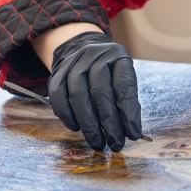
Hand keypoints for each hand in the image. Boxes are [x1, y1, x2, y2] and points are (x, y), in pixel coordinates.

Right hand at [47, 31, 142, 151]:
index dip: (128, 113)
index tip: (133, 134)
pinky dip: (68, 116)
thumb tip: (130, 130)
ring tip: (98, 142)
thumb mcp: (123, 76)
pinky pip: (59, 97)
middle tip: (116, 143)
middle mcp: (95, 57)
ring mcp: (73, 64)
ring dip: (89, 125)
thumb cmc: (108, 70)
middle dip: (109, 123)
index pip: (124, 86)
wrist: (81, 48)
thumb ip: (127, 99)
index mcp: (117, 57)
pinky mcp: (57, 74)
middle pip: (100, 93)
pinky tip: (77, 129)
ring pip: (79, 96)